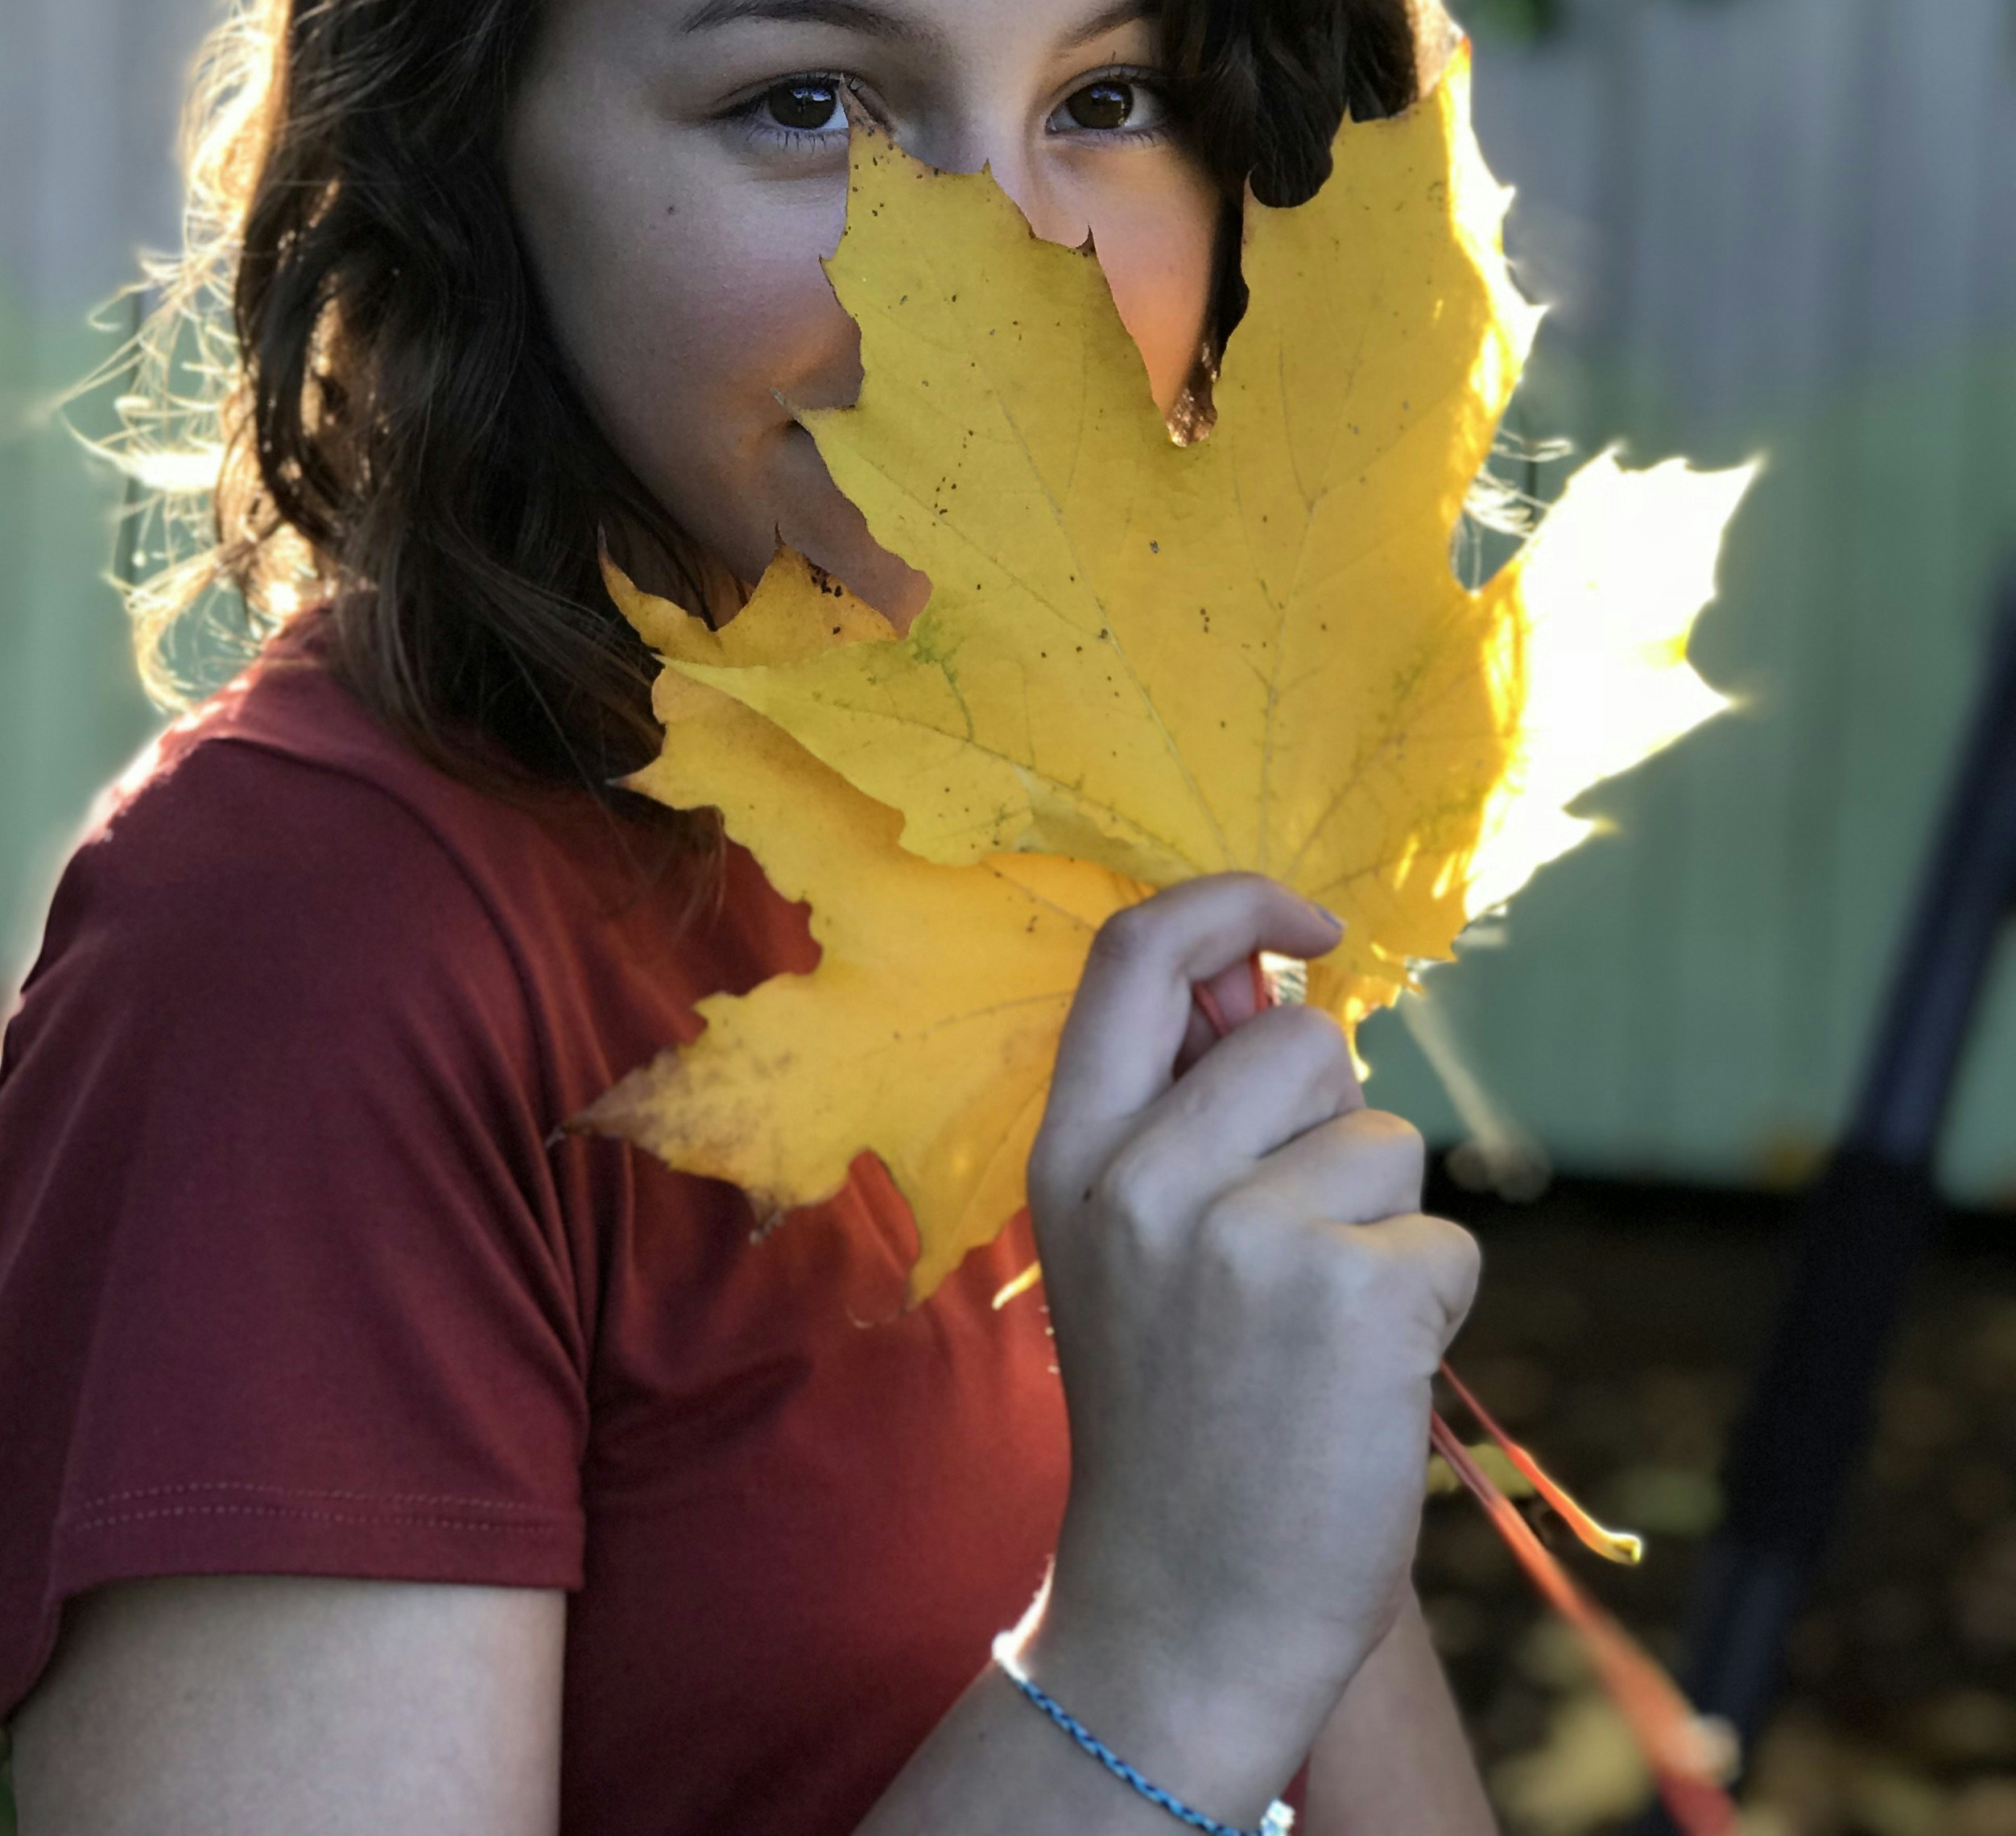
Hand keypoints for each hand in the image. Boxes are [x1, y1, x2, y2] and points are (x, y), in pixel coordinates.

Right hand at [1021, 876, 1479, 1815]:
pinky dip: (1430, 1303)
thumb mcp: (1124, 1247)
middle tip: (1295, 1247)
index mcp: (1073, 1154)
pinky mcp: (1355, 1298)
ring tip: (1315, 1336)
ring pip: (1389, 1142)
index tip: (1307, 919)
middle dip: (1336, 1122)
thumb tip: (1284, 976)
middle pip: (1306, 1041)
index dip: (1231, 901)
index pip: (1135, 952)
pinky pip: (1447, 1240)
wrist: (1183, 1619)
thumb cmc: (1174, 1423)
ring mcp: (1247, 1238)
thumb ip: (1183, 1113)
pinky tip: (1362, 1384)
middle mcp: (1144, 1180)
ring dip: (1384, 1224)